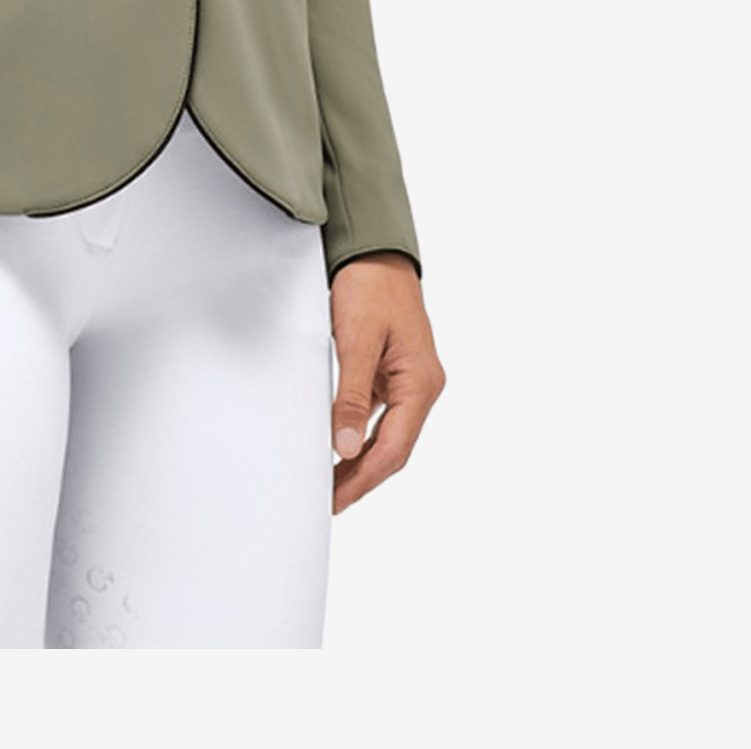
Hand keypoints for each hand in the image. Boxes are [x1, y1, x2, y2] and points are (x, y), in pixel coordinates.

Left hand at [328, 253, 444, 512]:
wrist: (375, 250)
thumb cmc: (371, 286)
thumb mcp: (357, 340)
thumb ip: (351, 395)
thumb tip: (344, 447)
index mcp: (422, 384)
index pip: (394, 449)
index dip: (364, 479)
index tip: (336, 500)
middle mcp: (422, 387)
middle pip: (393, 448)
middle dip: (362, 476)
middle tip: (328, 500)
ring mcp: (409, 380)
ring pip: (386, 434)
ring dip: (358, 458)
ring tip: (329, 481)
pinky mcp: (393, 372)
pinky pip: (377, 414)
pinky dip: (358, 432)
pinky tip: (337, 444)